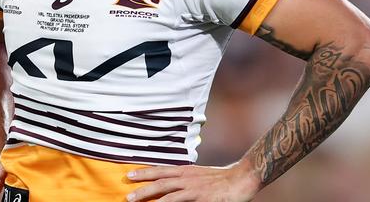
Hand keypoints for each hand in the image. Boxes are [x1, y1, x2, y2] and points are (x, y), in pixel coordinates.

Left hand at [126, 161, 259, 201]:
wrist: (242, 178)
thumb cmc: (222, 179)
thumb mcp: (200, 177)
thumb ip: (187, 180)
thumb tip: (175, 185)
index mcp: (186, 171)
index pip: (161, 170)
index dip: (145, 173)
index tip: (130, 175)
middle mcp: (186, 177)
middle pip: (159, 181)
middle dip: (142, 187)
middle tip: (127, 194)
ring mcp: (193, 188)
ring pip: (166, 193)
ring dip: (149, 197)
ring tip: (135, 201)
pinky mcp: (201, 197)